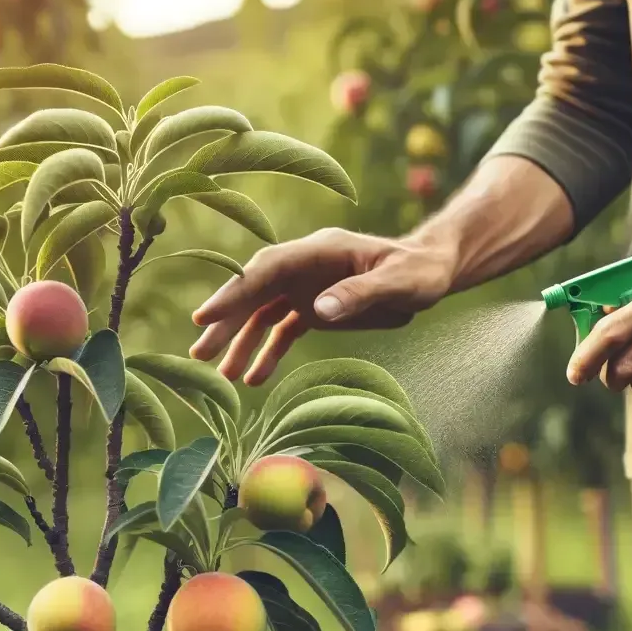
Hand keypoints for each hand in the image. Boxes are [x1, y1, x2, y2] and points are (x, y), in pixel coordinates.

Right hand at [189, 228, 455, 384]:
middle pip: (254, 292)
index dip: (235, 292)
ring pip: (261, 312)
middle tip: (199, 352)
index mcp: (319, 251)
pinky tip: (254, 379)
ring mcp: (305, 287)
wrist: (432, 271)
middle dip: (226, 321)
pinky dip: (266, 352)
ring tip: (220, 375)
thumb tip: (319, 308)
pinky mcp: (313, 308)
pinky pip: (281, 330)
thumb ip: (361, 293)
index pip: (266, 270)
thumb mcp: (399, 281)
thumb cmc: (420, 271)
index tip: (206, 317)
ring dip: (240, 341)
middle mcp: (304, 267)